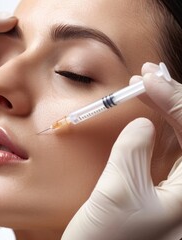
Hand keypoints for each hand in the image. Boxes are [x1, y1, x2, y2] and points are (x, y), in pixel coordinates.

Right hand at [62, 63, 181, 239]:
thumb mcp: (117, 195)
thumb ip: (133, 153)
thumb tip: (144, 124)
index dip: (174, 100)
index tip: (149, 79)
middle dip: (174, 99)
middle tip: (150, 74)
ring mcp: (177, 189)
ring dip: (167, 108)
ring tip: (148, 84)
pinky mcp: (161, 189)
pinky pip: (169, 150)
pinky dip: (158, 127)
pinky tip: (149, 111)